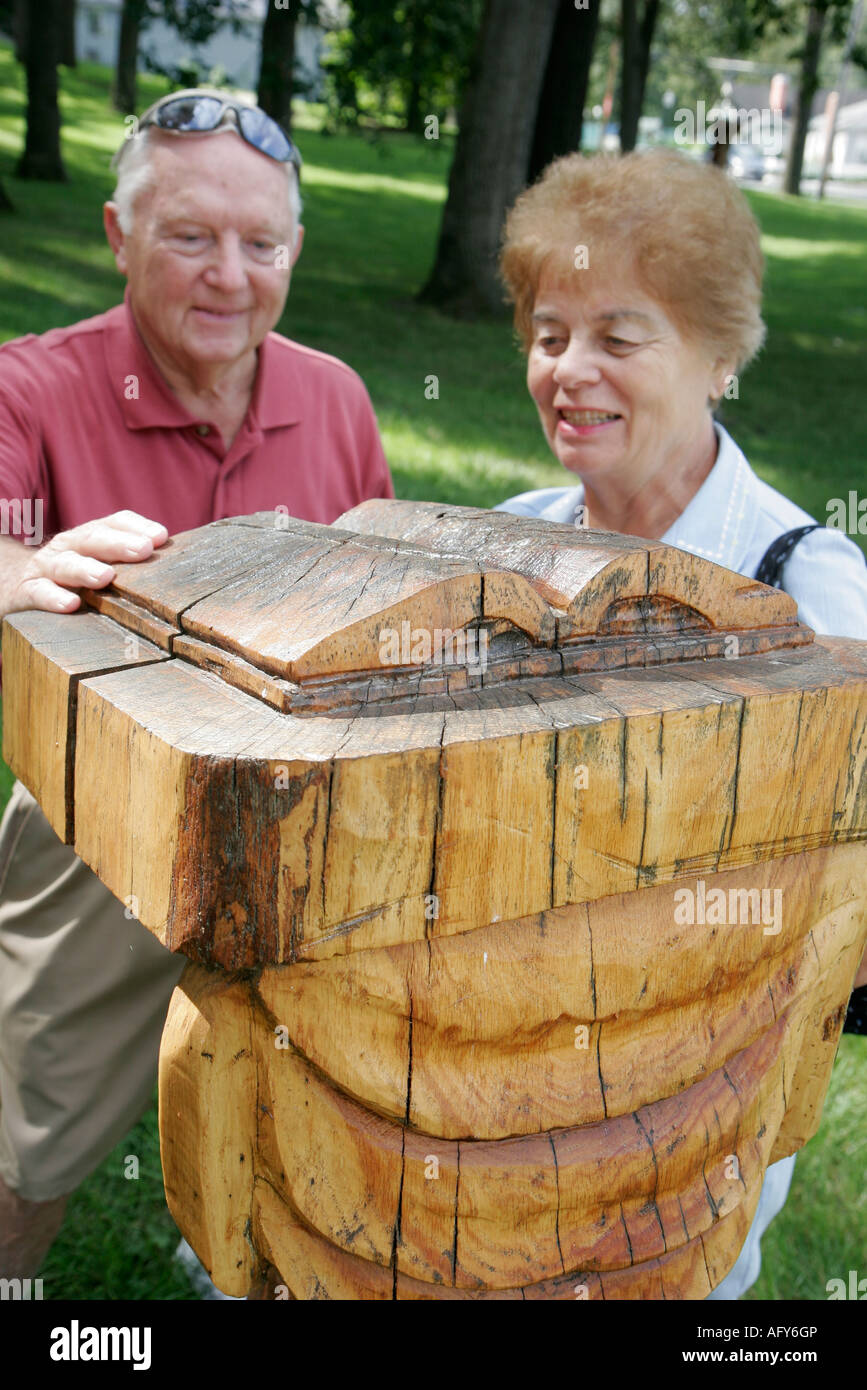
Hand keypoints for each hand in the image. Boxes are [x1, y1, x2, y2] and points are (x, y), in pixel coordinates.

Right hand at [3, 511, 168, 615]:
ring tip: (106, 577)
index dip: (136, 526)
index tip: (161, 537)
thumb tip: (173, 562)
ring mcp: (45, 568)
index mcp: (89, 538)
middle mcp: (68, 547)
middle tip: (143, 550)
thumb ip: (127, 560)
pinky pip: (39, 593)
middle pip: (92, 539)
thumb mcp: (96, 561)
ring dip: (85, 569)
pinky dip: (53, 598)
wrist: (13, 583)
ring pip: (65, 564)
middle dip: (118, 543)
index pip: (113, 523)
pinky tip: (71, 605)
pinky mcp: (26, 591)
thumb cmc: (69, 577)